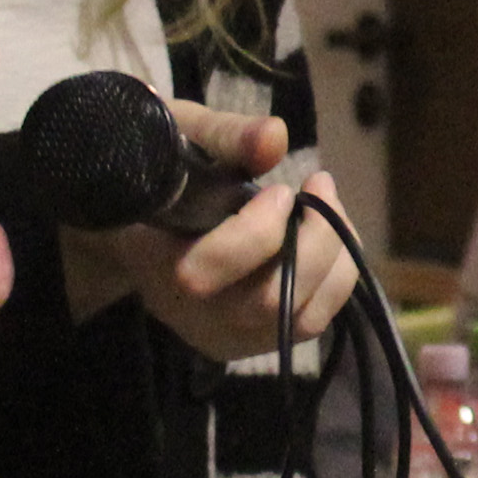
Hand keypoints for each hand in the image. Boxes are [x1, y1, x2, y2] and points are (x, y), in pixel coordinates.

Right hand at [62, 104, 352, 364]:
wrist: (140, 222)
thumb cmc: (164, 169)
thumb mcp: (182, 135)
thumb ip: (225, 136)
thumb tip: (275, 138)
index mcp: (155, 260)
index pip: (205, 272)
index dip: (258, 231)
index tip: (281, 189)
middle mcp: (187, 311)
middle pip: (268, 301)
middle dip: (316, 240)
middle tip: (319, 185)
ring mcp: (222, 334)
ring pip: (300, 318)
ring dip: (335, 256)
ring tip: (330, 205)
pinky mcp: (252, 342)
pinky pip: (312, 322)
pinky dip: (337, 278)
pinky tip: (331, 236)